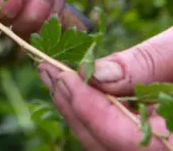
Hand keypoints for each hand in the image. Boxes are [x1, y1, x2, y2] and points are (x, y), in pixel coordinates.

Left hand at [37, 27, 172, 149]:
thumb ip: (143, 63)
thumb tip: (94, 73)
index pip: (126, 140)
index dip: (90, 110)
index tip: (64, 77)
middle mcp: (166, 149)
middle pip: (107, 145)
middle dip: (73, 108)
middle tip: (46, 69)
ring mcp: (156, 144)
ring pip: (105, 143)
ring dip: (77, 109)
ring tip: (52, 72)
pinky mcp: (149, 137)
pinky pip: (113, 135)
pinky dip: (92, 110)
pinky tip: (74, 83)